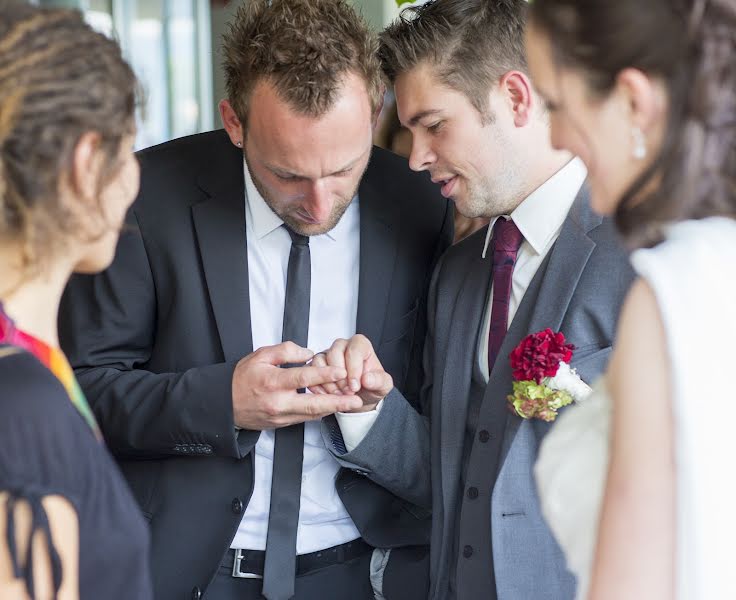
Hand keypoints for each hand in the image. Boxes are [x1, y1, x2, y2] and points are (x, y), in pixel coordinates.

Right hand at [231, 342, 362, 428]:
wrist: (224, 403)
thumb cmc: (242, 377)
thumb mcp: (260, 355)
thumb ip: (285, 351)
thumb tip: (308, 353)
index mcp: (272, 382)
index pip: (304, 378)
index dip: (325, 374)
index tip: (342, 371)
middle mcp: (278, 402)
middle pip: (313, 403)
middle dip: (338, 402)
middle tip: (356, 400)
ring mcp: (280, 416)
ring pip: (311, 414)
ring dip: (332, 409)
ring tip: (351, 404)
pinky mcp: (281, 424)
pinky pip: (304, 418)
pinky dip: (319, 412)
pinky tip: (332, 407)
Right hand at [309, 335, 392, 411]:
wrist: (360, 396)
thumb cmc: (371, 386)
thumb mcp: (382, 386)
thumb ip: (379, 381)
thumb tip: (367, 379)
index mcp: (360, 345)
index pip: (354, 350)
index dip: (354, 370)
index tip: (355, 386)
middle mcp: (342, 346)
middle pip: (334, 353)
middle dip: (340, 378)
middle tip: (347, 392)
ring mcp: (327, 355)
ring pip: (319, 362)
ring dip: (328, 383)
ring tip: (338, 395)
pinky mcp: (315, 366)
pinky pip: (309, 372)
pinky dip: (318, 386)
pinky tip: (328, 396)